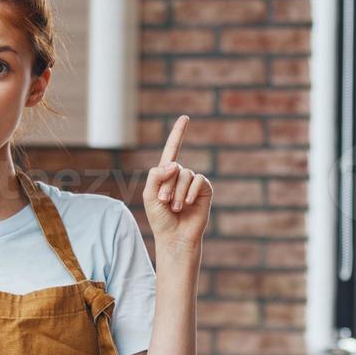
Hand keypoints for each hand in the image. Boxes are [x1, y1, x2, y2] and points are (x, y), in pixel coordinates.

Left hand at [144, 114, 211, 249]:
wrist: (174, 237)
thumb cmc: (160, 218)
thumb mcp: (149, 195)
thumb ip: (156, 175)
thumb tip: (175, 163)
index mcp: (166, 174)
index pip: (172, 149)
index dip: (178, 133)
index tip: (185, 117)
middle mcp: (181, 175)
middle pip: (174, 167)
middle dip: (167, 185)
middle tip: (164, 203)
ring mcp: (193, 182)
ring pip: (185, 174)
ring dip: (177, 192)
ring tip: (174, 207)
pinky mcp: (205, 190)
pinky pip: (198, 180)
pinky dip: (190, 191)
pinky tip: (188, 203)